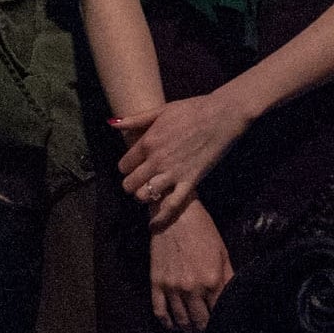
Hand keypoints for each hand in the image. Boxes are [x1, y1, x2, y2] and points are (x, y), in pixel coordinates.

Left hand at [112, 91, 253, 232]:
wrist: (221, 116)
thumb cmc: (192, 109)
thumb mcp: (161, 111)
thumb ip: (135, 120)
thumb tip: (112, 124)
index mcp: (147, 142)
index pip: (123, 165)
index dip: (126, 168)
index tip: (132, 167)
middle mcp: (156, 160)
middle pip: (130, 183)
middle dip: (131, 184)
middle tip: (138, 182)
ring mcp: (173, 172)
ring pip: (145, 195)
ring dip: (143, 197)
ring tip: (147, 194)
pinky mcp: (190, 181)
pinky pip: (172, 205)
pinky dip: (161, 217)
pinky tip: (154, 223)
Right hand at [149, 201, 233, 332]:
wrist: (175, 214)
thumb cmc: (203, 231)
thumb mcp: (223, 253)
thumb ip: (229, 278)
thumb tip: (236, 298)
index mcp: (212, 281)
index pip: (219, 314)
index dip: (222, 325)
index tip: (225, 331)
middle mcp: (191, 288)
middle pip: (199, 322)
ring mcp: (172, 287)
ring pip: (180, 320)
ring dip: (188, 331)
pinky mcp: (156, 283)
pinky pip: (159, 311)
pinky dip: (167, 323)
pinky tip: (173, 327)